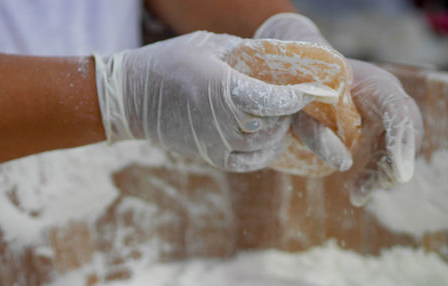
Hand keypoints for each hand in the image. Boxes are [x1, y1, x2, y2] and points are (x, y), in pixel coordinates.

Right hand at [93, 31, 328, 171]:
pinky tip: (268, 139)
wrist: (132, 97)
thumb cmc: (169, 62)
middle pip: (275, 123)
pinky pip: (250, 162)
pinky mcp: (211, 157)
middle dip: (289, 111)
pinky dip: (265, 153)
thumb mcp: (209, 46)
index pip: (276, 100)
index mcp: (224, 90)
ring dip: (279, 131)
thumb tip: (276, 60)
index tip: (315, 90)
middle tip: (293, 99)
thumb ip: (246, 54)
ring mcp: (216, 144)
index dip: (300, 96)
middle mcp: (223, 122)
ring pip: (266, 145)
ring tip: (280, 117)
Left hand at [255, 13, 423, 204]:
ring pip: (399, 147)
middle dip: (394, 163)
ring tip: (358, 195)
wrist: (305, 70)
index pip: (396, 110)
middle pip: (407, 131)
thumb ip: (316, 130)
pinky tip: (358, 193)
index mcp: (374, 83)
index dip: (400, 141)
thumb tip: (344, 164)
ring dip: (383, 174)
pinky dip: (375, 172)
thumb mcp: (301, 105)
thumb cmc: (302, 85)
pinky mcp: (379, 125)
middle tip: (378, 186)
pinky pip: (385, 152)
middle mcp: (388, 96)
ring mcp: (386, 111)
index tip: (399, 173)